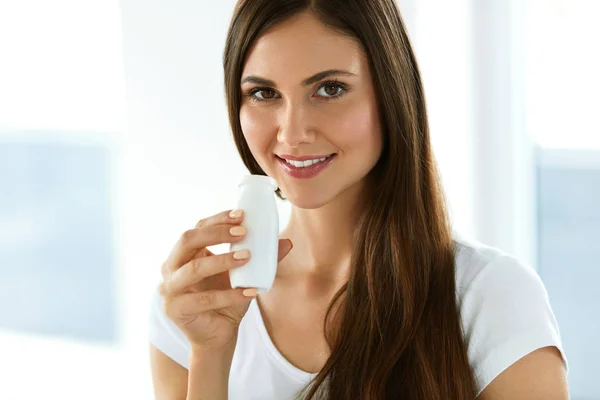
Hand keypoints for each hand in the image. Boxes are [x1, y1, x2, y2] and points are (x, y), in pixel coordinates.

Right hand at [158, 209, 291, 351]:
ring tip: (247, 257)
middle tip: (243, 232)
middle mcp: (171, 268)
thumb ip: (260, 259)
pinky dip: (230, 295)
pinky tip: (251, 292)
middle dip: (216, 233)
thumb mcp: (243, 276)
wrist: (218, 337)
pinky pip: (206, 299)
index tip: (242, 216)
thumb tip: (286, 242)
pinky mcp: (176, 310)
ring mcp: (170, 289)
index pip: (198, 228)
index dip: (219, 220)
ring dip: (222, 261)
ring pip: (193, 269)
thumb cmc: (227, 302)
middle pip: (188, 240)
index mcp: (184, 254)